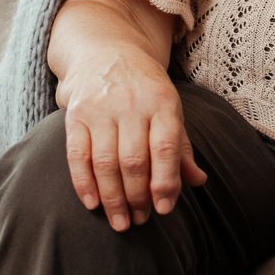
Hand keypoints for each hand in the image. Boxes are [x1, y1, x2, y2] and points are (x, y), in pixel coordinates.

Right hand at [58, 49, 206, 231]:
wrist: (108, 54)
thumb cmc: (146, 91)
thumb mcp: (170, 109)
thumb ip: (181, 147)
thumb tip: (199, 181)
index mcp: (162, 102)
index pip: (165, 147)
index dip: (165, 182)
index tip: (164, 210)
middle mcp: (131, 104)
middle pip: (133, 160)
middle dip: (137, 197)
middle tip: (141, 220)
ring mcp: (101, 109)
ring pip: (105, 162)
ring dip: (113, 198)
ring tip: (121, 221)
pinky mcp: (76, 115)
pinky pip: (78, 155)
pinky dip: (84, 184)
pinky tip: (93, 204)